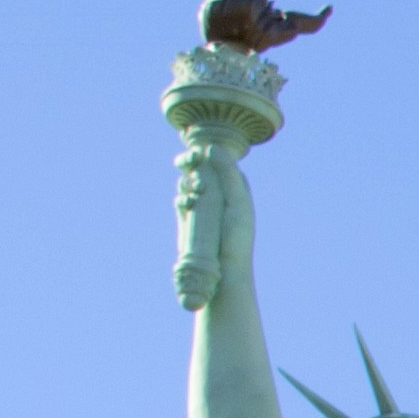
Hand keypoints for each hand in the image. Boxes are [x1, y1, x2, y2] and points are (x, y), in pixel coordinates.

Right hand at [172, 148, 239, 312]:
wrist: (223, 269)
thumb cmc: (235, 237)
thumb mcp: (236, 203)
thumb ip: (228, 175)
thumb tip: (212, 148)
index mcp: (237, 189)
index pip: (222, 163)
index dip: (209, 154)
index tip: (199, 153)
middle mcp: (220, 195)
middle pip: (202, 169)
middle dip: (191, 163)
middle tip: (185, 162)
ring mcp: (204, 206)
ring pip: (189, 182)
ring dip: (187, 181)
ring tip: (194, 191)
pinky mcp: (189, 219)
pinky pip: (181, 200)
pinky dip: (181, 198)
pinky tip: (187, 203)